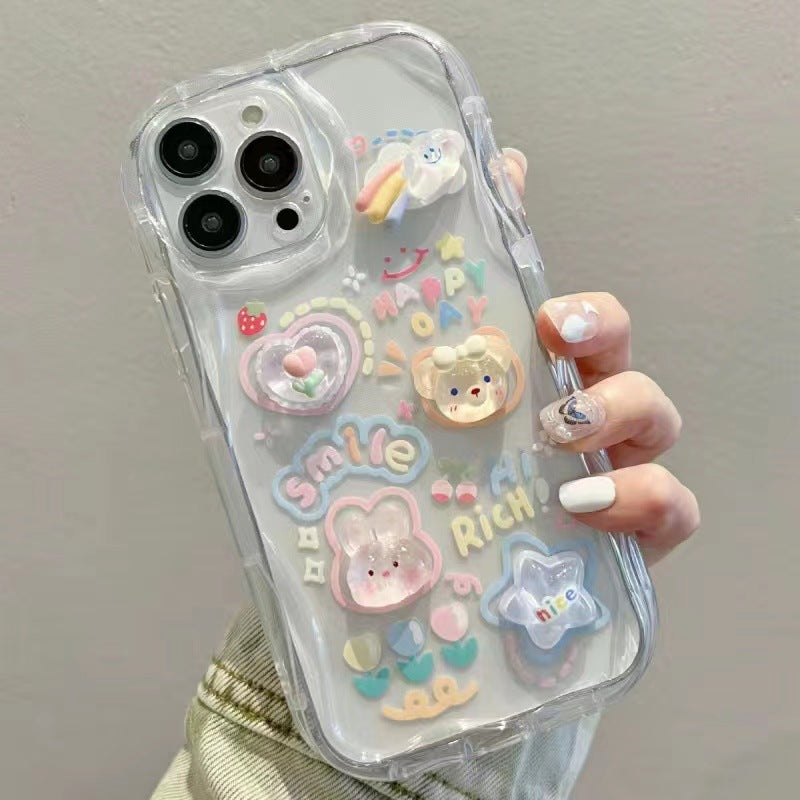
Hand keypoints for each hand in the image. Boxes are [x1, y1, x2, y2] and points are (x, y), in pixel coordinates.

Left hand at [500, 148, 699, 564]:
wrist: (473, 579)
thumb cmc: (461, 483)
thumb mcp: (439, 398)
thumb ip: (461, 297)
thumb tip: (490, 172)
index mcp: (547, 382)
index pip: (583, 324)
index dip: (579, 307)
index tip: (541, 310)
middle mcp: (590, 417)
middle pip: (626, 360)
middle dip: (602, 341)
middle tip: (554, 338)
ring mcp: (620, 470)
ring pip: (660, 422)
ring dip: (618, 415)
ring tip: (559, 435)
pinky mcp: (638, 531)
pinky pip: (672, 507)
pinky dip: (641, 500)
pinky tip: (582, 507)